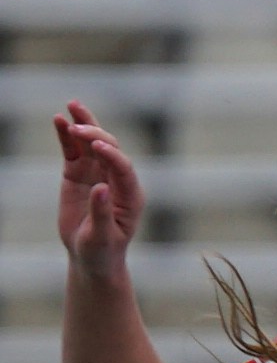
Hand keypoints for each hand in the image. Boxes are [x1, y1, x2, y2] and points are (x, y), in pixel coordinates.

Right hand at [54, 103, 140, 269]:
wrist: (91, 257)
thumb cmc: (102, 251)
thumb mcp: (102, 237)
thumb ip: (102, 214)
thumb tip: (100, 188)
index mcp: (130, 196)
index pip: (124, 169)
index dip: (112, 156)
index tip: (97, 147)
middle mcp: (117, 180)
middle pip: (110, 149)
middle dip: (96, 137)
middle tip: (78, 130)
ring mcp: (97, 174)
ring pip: (92, 144)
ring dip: (84, 125)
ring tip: (73, 105)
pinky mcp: (78, 174)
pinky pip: (73, 151)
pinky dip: (66, 136)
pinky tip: (59, 120)